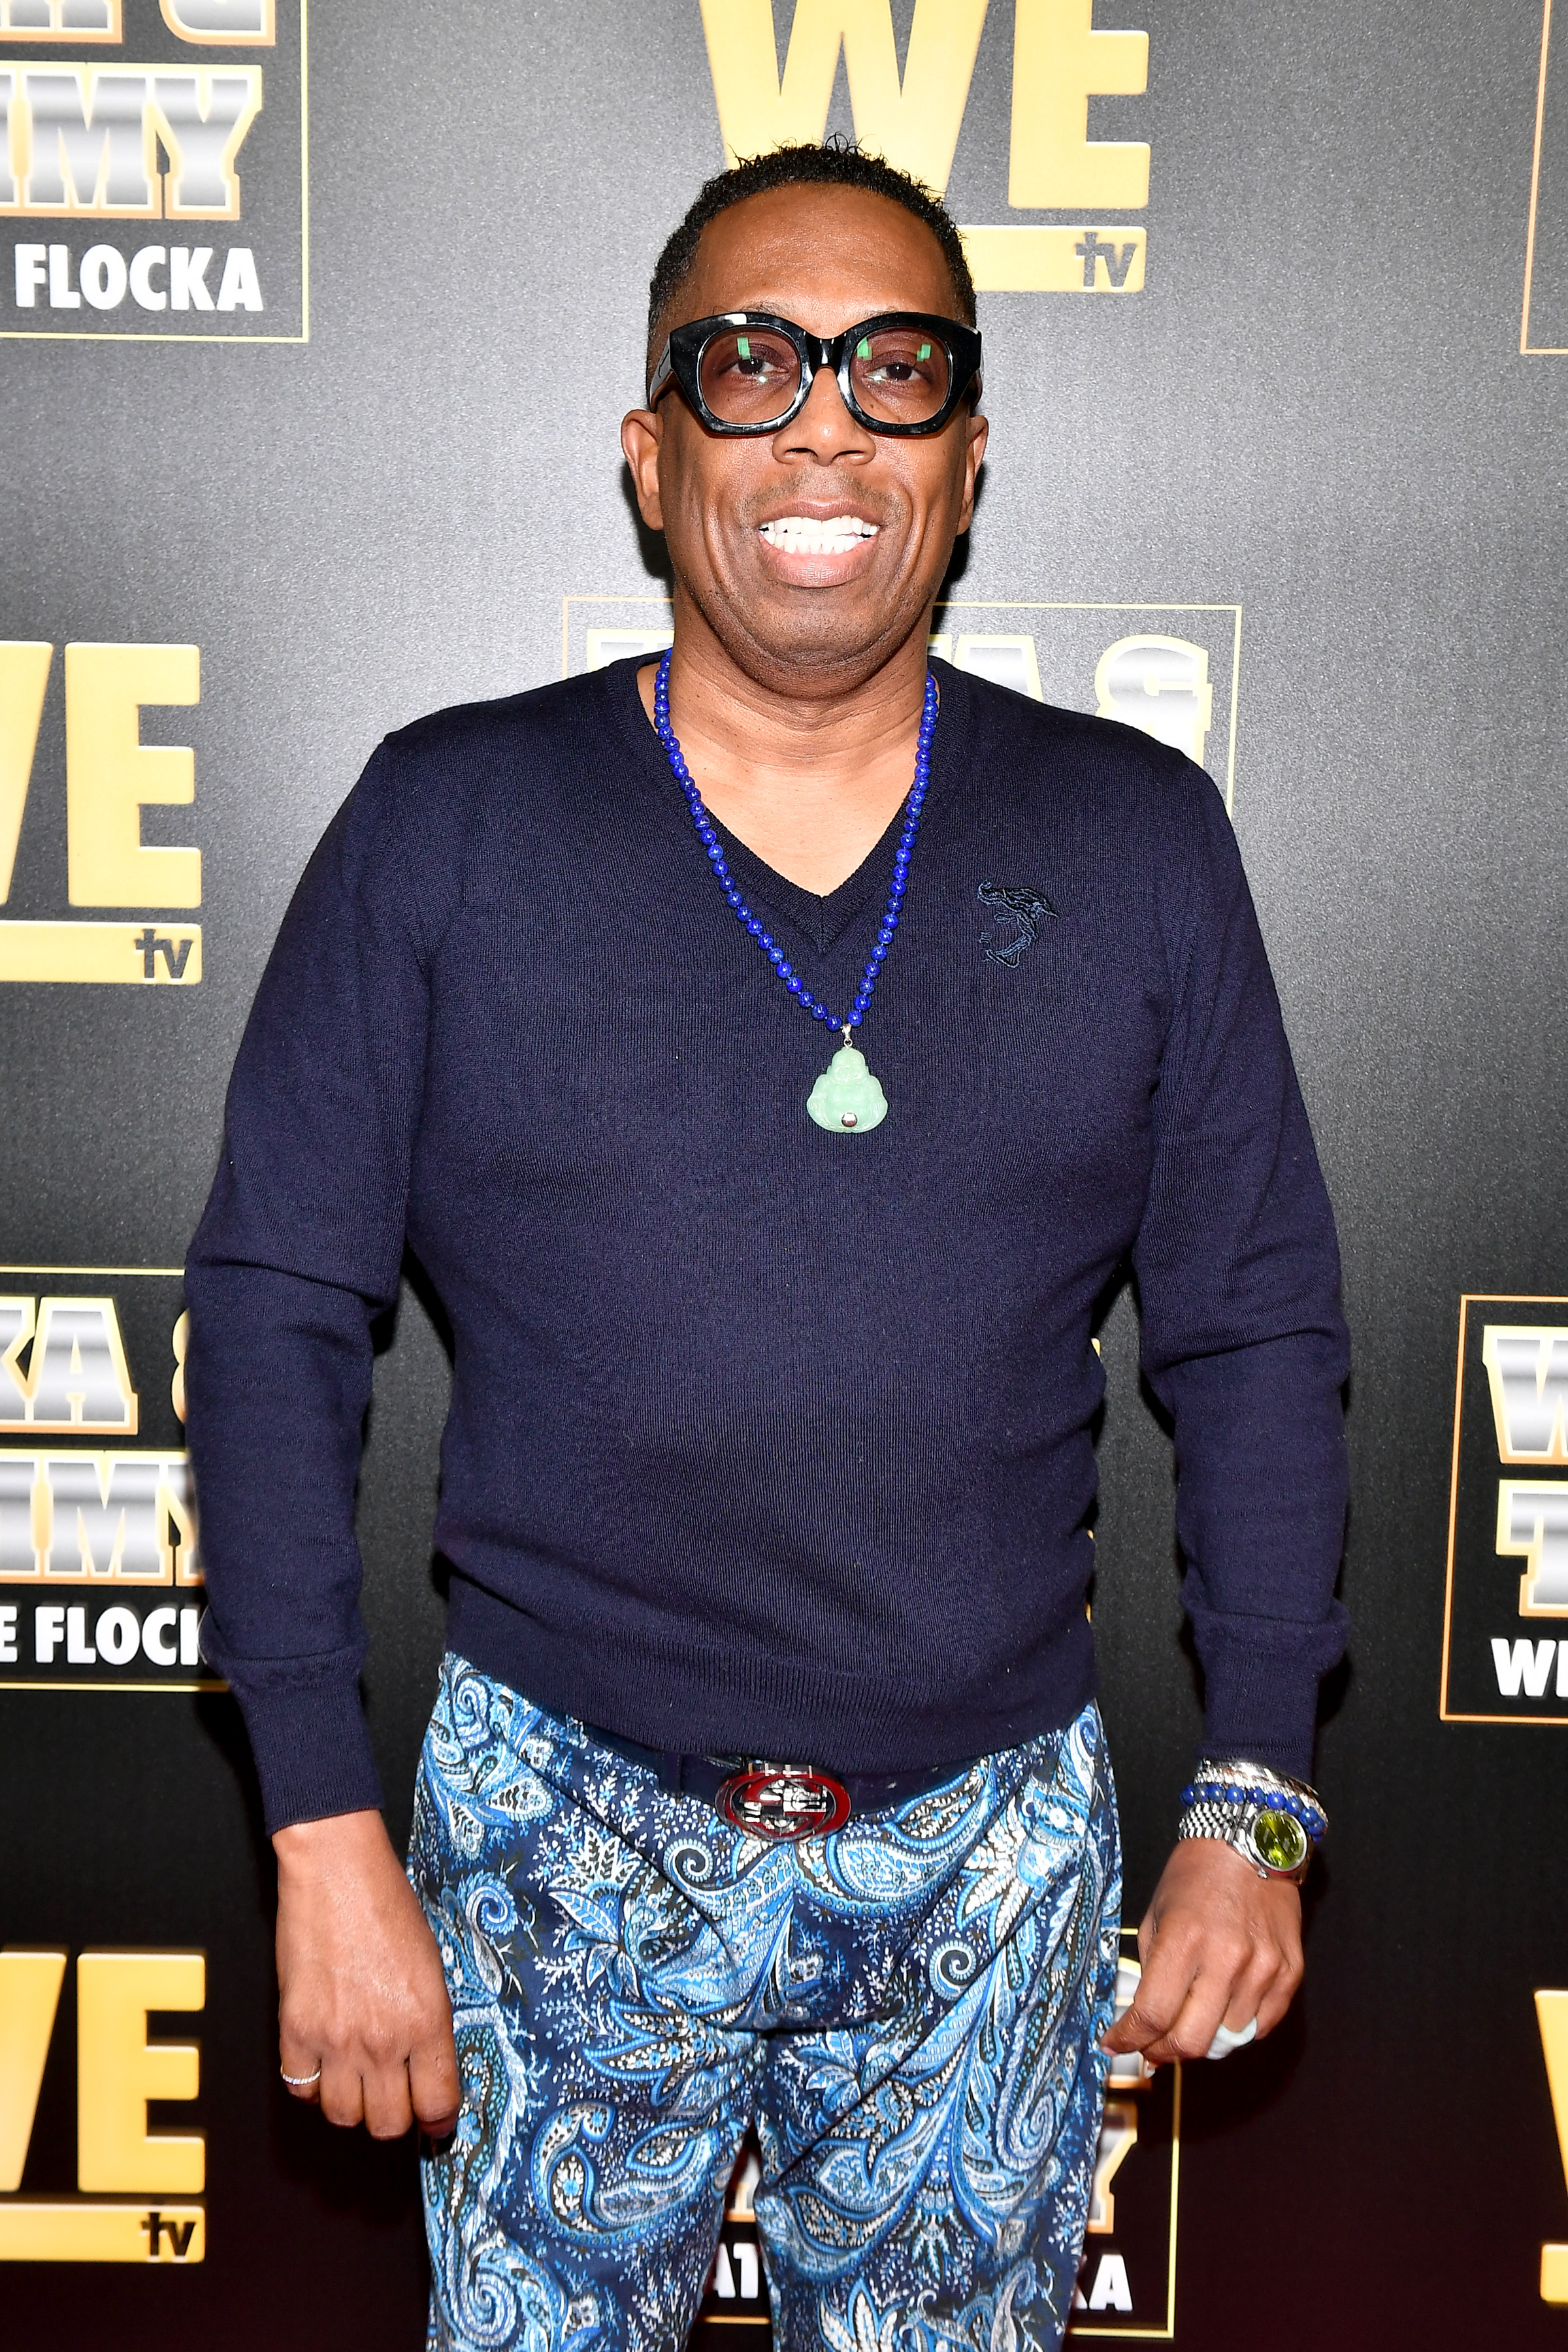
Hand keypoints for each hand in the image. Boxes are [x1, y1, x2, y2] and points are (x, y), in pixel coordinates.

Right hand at [273, 1808, 459, 2138]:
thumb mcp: (431, 1965)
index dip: (438, 2121)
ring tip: (357, 2079)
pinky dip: (312, 2086)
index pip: (437, 2105)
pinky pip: (301, 2090)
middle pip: (388, 2124)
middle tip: (394, 2097)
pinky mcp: (295, 2030)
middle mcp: (383, 2039)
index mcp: (426, 2020)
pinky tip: (323, 2063)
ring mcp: (336, 2039)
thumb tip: (428, 2068)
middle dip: (395, 2117)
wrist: (336, 1872)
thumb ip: (429, 2022)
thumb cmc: (387, 1906)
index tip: (434, 2121)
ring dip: (352, 2105)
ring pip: (343, 2116)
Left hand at [1099, 1837, 1302, 2067]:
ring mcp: (1263, 1969)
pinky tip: (1222, 2008)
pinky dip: (1238, 2028)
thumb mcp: (1157, 1915)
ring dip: (1203, 2037)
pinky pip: (1261, 2026)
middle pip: (1191, 2041)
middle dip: (1163, 2052)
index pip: (1152, 2014)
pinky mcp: (1290, 1973)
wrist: (1251, 1844)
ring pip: (1227, 2039)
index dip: (1129, 2039)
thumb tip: (1143, 2022)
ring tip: (1191, 2017)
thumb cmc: (1196, 1877)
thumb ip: (1151, 1969)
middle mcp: (1226, 1959)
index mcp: (1183, 1940)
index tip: (1115, 2044)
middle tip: (1151, 2047)